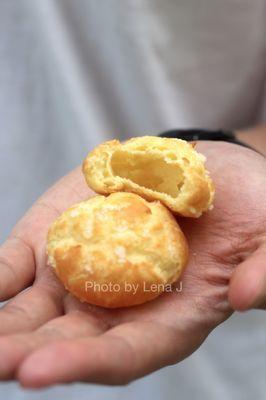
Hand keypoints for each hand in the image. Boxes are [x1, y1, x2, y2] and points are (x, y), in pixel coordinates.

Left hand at [0, 142, 264, 387]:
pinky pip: (19, 264)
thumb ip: (265, 270)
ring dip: (0, 324)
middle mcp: (119, 304)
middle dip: (24, 353)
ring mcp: (85, 270)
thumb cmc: (248, 207)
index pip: (123, 354)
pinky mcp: (62, 237)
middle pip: (66, 339)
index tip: (38, 373)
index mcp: (168, 317)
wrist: (206, 168)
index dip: (84, 365)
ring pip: (32, 309)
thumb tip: (244, 297)